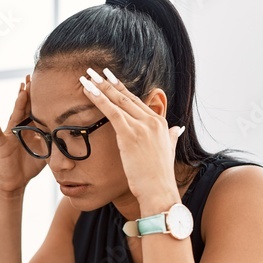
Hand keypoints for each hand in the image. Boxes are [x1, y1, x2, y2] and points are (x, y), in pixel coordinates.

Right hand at [0, 75, 46, 195]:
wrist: (15, 181)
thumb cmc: (29, 165)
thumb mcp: (46, 151)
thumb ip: (55, 142)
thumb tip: (73, 136)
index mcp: (30, 128)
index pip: (35, 108)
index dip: (39, 96)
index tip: (46, 81)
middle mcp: (19, 128)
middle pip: (24, 107)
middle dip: (27, 92)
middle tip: (31, 75)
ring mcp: (9, 135)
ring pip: (14, 115)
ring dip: (17, 102)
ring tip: (21, 89)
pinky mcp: (2, 145)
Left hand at [79, 68, 184, 212]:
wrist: (158, 190)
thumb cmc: (159, 176)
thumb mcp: (168, 151)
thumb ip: (172, 137)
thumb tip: (177, 129)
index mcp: (159, 123)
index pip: (136, 101)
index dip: (121, 89)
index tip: (109, 78)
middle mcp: (151, 120)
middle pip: (125, 97)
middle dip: (107, 82)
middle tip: (93, 71)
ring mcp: (141, 126)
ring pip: (117, 101)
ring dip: (99, 87)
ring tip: (85, 77)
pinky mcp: (130, 134)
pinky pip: (111, 112)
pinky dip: (98, 99)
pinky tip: (87, 91)